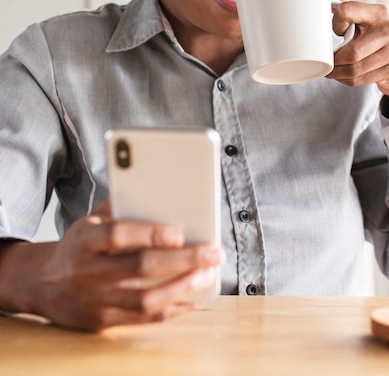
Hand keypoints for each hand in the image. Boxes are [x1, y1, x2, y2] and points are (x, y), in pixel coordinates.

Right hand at [30, 202, 221, 330]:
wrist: (42, 283)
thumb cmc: (78, 245)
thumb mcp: (90, 220)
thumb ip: (122, 209)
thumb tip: (164, 198)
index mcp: (84, 240)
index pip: (117, 236)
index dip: (149, 234)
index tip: (179, 232)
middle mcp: (88, 272)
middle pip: (139, 268)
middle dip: (182, 261)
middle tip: (213, 253)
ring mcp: (95, 301)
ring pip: (145, 300)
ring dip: (182, 287)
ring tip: (208, 274)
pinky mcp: (102, 322)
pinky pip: (143, 319)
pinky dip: (172, 309)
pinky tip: (193, 298)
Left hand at [327, 0, 388, 119]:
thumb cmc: (380, 39)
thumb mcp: (368, 21)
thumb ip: (350, 10)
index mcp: (378, 12)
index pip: (346, 12)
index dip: (335, 24)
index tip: (335, 32)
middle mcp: (388, 30)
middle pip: (351, 51)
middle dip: (334, 59)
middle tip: (327, 60)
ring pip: (354, 68)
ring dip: (337, 72)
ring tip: (331, 70)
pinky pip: (360, 79)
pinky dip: (345, 80)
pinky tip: (342, 76)